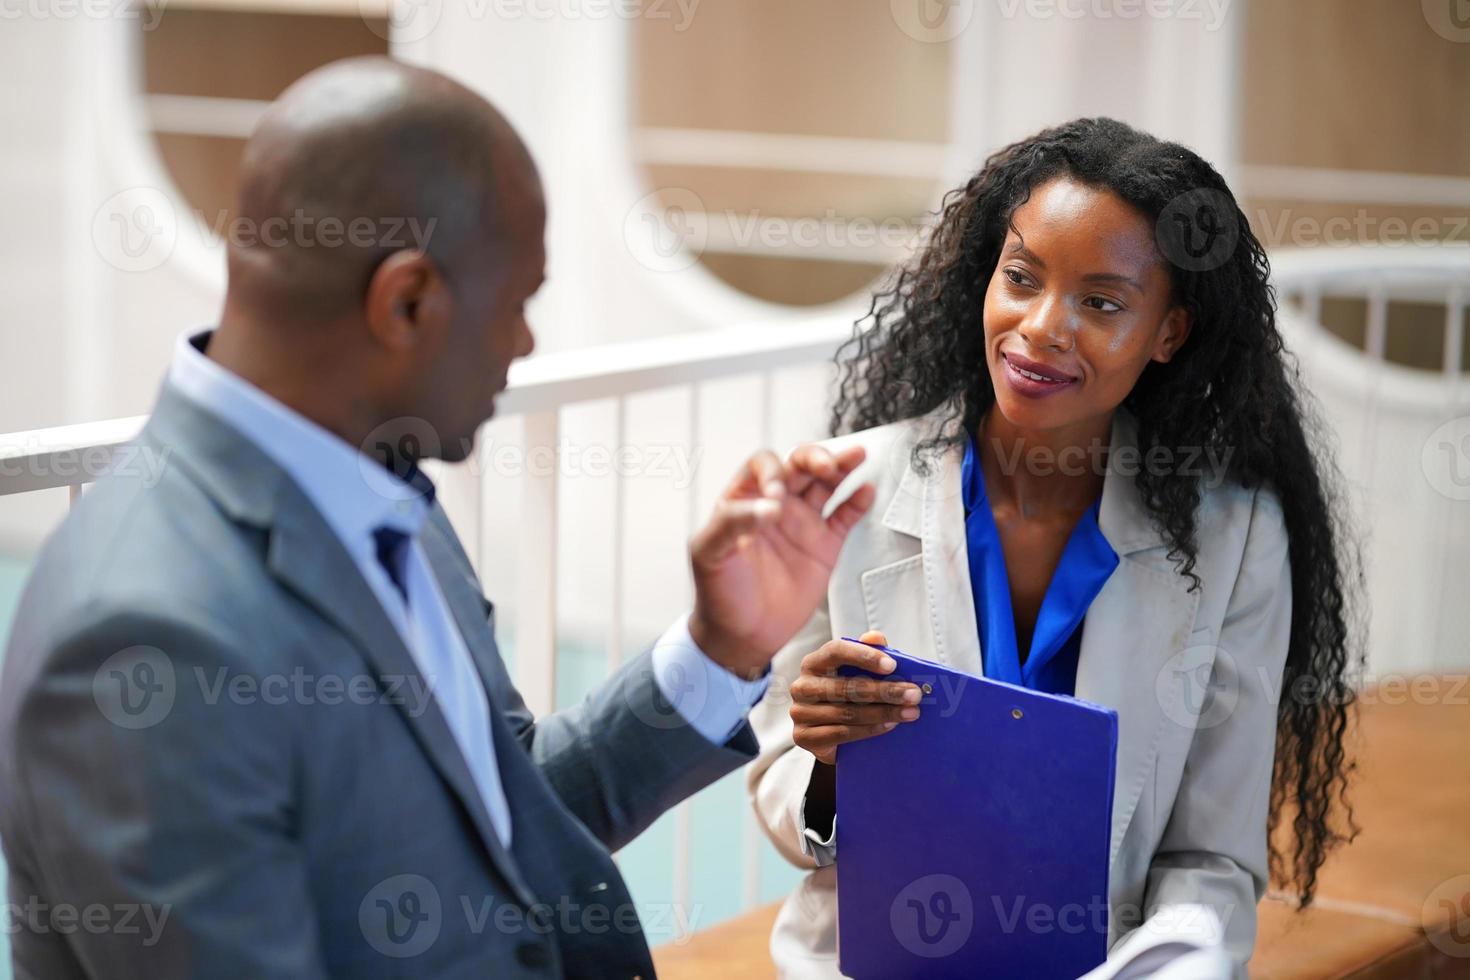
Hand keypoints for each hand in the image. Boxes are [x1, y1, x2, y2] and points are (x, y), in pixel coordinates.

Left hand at [688, 443, 875, 677]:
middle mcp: (776, 504)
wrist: (742, 634)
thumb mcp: (710, 554)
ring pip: (826, 484)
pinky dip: (858, 502)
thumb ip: (732, 523)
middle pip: (799, 465)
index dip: (772, 471)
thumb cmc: (719, 591)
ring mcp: (802, 523)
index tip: (776, 494)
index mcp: (743, 499)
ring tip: (857, 456)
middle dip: (814, 457)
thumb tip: (769, 505)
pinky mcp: (824, 545)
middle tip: (825, 465)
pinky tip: (866, 490)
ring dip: (842, 467)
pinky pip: (845, 516)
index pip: (762, 465)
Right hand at [790, 630, 920, 765]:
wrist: (827, 733)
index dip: (863, 656)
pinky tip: (889, 726)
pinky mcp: (803, 737)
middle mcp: (802, 686)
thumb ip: (867, 652)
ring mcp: (800, 713)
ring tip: (909, 713)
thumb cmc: (845, 695)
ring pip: (846, 712)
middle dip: (884, 690)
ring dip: (883, 713)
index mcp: (814, 663)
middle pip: (845, 686)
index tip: (892, 665)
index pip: (835, 651)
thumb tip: (876, 637)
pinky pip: (841, 733)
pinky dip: (869, 730)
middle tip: (913, 694)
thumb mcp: (857, 672)